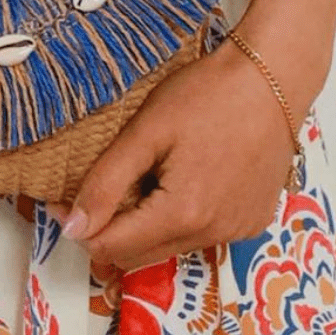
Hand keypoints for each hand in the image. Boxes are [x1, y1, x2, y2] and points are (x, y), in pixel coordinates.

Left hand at [51, 36, 307, 270]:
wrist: (272, 77)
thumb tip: (73, 227)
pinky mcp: (253, 220)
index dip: (80, 228)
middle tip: (97, 189)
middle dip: (109, 230)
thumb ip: (106, 183)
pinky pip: (202, 236)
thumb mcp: (146, 132)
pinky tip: (181, 180)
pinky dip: (180, 219)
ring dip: (145, 226)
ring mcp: (238, 231)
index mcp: (183, 214)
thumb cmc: (209, 94)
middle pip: (139, 257)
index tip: (63, 202)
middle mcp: (214, 234)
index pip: (111, 249)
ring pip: (169, 248)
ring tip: (145, 177)